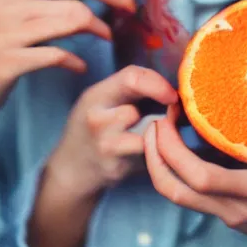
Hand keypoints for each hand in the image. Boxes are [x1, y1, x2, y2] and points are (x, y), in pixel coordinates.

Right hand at [0, 0, 144, 151]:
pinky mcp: (6, 60)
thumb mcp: (22, 10)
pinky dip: (76, 60)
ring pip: (74, 17)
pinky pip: (58, 55)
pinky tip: (80, 66)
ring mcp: (6, 29)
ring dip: (100, 29)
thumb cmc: (5, 42)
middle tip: (132, 8)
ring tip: (107, 38)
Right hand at [45, 66, 177, 199]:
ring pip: (149, 133)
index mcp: (96, 96)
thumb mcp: (102, 99)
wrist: (73, 169)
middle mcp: (97, 120)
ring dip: (155, 133)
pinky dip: (154, 152)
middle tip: (163, 116)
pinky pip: (150, 155)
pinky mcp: (118, 169)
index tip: (171, 95)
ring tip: (149, 135)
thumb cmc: (94, 127)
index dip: (158, 84)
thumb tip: (174, 88)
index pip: (132, 78)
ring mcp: (107, 147)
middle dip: (155, 113)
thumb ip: (130, 89)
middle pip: (140, 109)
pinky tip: (144, 152)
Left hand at [144, 104, 246, 245]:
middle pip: (176, 189)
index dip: (176, 150)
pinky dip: (170, 169)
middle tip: (153, 124)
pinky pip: (183, 193)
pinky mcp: (215, 213)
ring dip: (157, 163)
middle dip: (155, 156)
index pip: (202, 178)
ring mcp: (220, 213)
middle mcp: (230, 206)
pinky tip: (170, 147)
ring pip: (175, 194)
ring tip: (155, 132)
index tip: (169, 118)